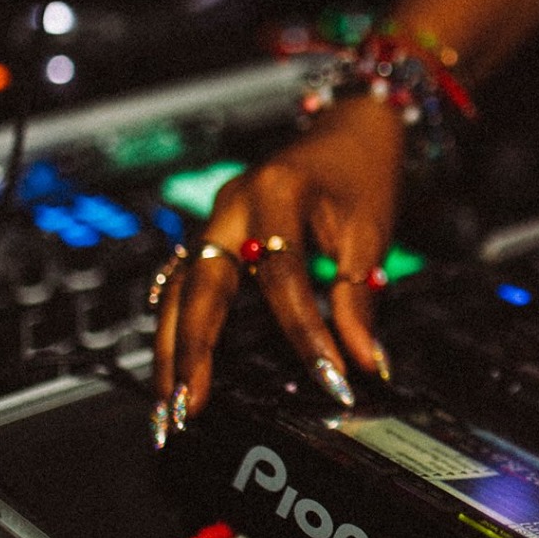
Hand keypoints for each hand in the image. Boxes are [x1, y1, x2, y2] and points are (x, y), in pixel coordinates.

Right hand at [149, 96, 404, 446]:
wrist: (347, 130)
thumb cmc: (360, 176)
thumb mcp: (371, 233)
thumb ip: (360, 300)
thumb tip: (366, 363)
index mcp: (278, 193)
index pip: (286, 276)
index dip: (307, 333)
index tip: (329, 380)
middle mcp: (233, 204)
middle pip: (203, 284)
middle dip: (191, 350)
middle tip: (187, 407)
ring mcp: (215, 218)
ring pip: (179, 289)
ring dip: (170, 350)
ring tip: (168, 407)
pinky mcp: (212, 234)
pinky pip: (184, 286)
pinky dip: (177, 331)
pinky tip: (170, 373)